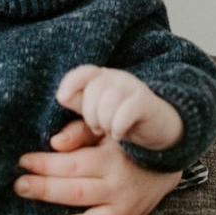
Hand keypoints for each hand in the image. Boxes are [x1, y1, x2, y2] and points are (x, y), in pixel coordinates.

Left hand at [14, 119, 182, 214]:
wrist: (167, 159)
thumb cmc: (125, 140)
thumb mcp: (105, 129)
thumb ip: (79, 132)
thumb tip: (55, 143)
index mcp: (110, 159)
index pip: (72, 164)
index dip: (45, 164)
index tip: (22, 162)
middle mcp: (118, 187)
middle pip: (78, 192)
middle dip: (46, 191)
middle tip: (20, 188)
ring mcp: (126, 209)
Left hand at [55, 64, 183, 150]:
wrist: (160, 131)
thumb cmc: (122, 125)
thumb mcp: (96, 128)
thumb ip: (76, 132)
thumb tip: (56, 143)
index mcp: (102, 80)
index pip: (84, 71)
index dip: (71, 82)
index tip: (62, 99)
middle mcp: (118, 79)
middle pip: (94, 87)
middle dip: (89, 112)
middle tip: (96, 128)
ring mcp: (134, 89)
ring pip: (110, 97)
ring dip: (103, 118)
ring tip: (106, 131)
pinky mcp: (147, 103)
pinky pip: (127, 108)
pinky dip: (118, 124)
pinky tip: (118, 134)